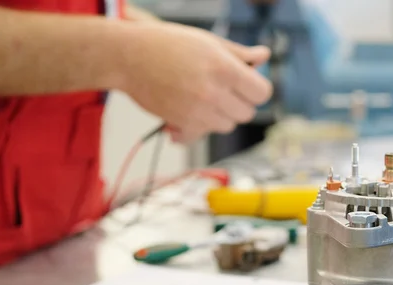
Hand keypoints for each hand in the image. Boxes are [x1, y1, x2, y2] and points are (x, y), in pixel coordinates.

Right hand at [114, 22, 272, 143]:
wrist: (129, 57)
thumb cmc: (168, 44)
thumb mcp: (208, 41)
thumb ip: (239, 53)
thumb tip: (263, 56)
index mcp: (225, 68)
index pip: (262, 93)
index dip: (257, 89)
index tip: (248, 85)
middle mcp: (213, 93)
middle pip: (247, 114)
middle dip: (239, 103)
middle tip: (223, 89)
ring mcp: (198, 112)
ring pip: (227, 126)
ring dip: (219, 115)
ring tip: (203, 98)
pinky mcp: (182, 125)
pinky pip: (202, 136)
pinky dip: (197, 129)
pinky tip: (188, 113)